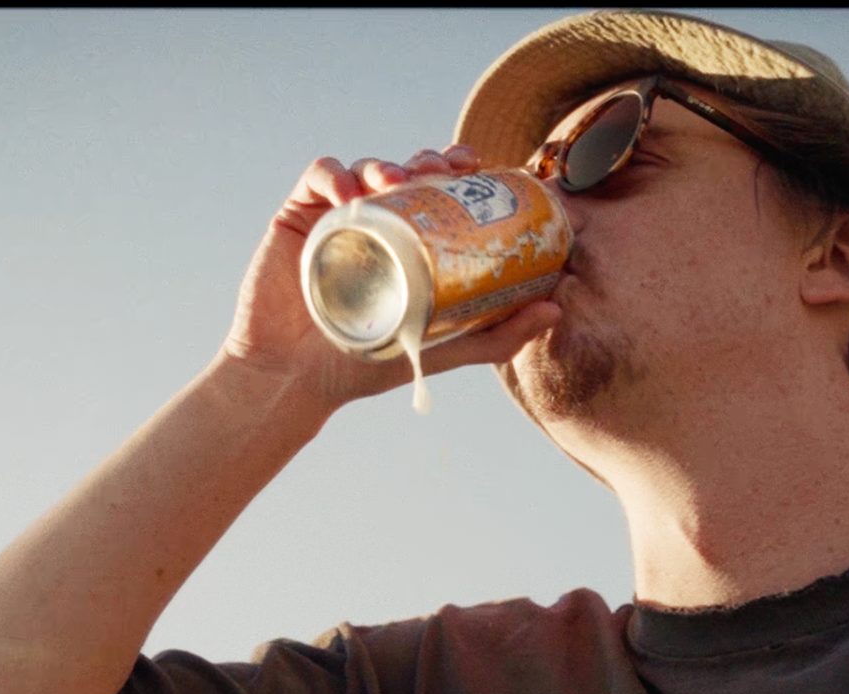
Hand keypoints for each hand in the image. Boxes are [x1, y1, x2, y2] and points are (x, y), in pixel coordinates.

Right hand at [220, 144, 561, 409]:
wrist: (292, 378)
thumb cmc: (361, 365)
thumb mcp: (438, 347)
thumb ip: (496, 336)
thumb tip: (556, 308)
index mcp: (409, 244)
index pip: (440, 192)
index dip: (461, 169)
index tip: (481, 169)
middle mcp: (376, 224)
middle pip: (408, 170)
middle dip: (431, 159)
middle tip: (445, 169)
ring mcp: (336, 216)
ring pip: (367, 167)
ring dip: (388, 164)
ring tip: (399, 181)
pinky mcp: (297, 215)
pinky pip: (319, 176)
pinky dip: (336, 173)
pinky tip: (351, 193)